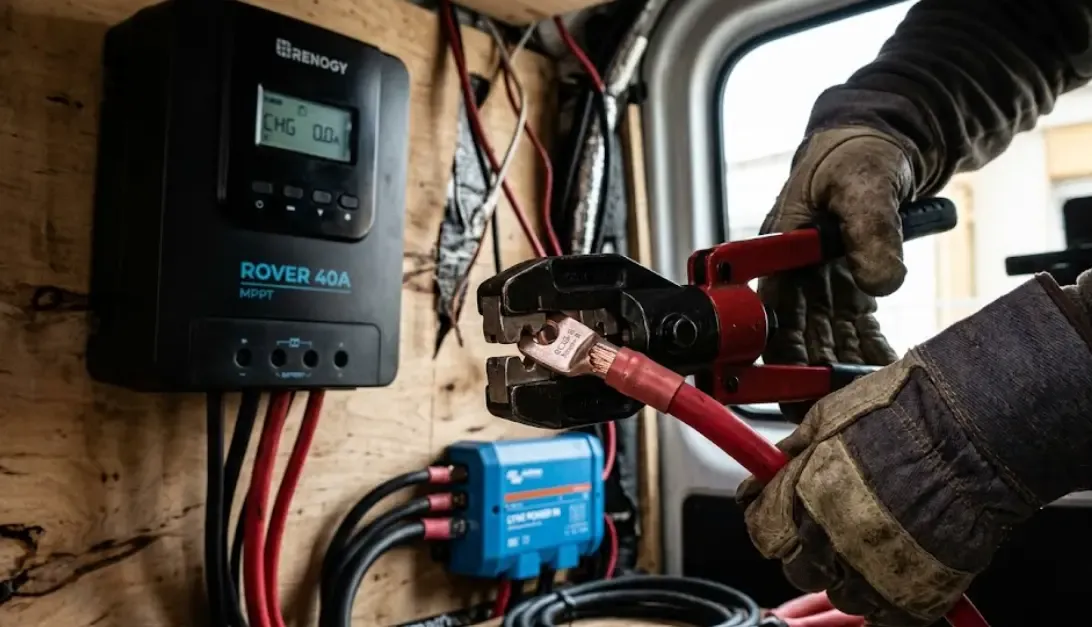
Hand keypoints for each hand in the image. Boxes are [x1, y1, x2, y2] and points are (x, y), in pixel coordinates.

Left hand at [736, 322, 1050, 626]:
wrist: (974, 432)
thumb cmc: (907, 414)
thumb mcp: (828, 416)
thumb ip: (796, 450)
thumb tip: (774, 464)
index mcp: (802, 498)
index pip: (761, 532)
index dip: (768, 521)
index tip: (776, 515)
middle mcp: (830, 541)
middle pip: (798, 569)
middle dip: (806, 549)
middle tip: (828, 527)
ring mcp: (874, 571)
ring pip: (841, 596)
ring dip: (847, 575)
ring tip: (871, 543)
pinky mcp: (917, 593)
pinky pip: (888, 615)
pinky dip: (888, 598)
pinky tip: (898, 568)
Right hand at [758, 127, 914, 418]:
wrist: (880, 140)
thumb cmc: (854, 152)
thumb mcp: (863, 180)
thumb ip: (872, 227)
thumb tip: (881, 281)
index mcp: (777, 250)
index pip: (765, 313)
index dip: (768, 354)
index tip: (778, 386)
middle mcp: (793, 274)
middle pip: (791, 338)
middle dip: (805, 377)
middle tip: (826, 410)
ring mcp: (820, 284)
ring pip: (822, 341)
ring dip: (835, 372)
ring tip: (855, 402)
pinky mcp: (848, 288)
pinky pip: (853, 331)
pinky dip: (864, 354)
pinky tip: (878, 375)